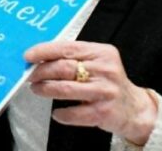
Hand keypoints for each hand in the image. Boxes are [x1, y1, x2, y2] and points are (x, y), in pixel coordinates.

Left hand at [25, 40, 157, 145]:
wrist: (134, 109)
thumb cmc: (106, 81)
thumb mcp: (95, 62)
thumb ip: (72, 57)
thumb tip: (37, 58)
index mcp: (101, 52)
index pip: (67, 47)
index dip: (44, 51)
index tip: (27, 56)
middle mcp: (105, 70)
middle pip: (63, 68)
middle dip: (41, 72)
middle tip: (29, 76)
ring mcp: (106, 91)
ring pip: (66, 89)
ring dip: (45, 89)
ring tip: (36, 89)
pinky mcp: (105, 112)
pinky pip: (76, 113)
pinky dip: (62, 114)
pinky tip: (57, 113)